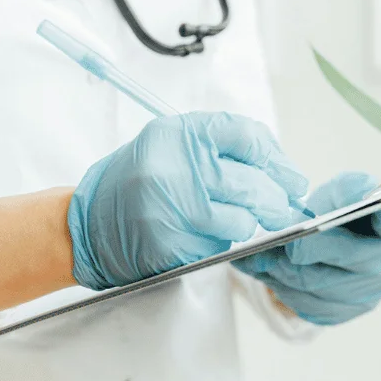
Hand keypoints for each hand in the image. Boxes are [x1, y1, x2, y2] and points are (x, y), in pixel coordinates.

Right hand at [68, 112, 307, 289]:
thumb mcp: (170, 145)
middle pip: (252, 183)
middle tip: (284, 206)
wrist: (87, 225)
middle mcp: (175, 167)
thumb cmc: (135, 181)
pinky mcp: (172, 246)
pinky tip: (202, 233)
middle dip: (276, 199)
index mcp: (176, 134)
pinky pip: (219, 245)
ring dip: (246, 223)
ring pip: (241, 220)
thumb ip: (218, 147)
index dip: (277, 159)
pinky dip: (222, 241)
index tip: (293, 177)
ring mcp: (172, 209)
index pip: (246, 136)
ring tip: (229, 218)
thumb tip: (279, 167)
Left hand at [235, 172, 380, 324]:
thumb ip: (349, 189)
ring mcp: (365, 298)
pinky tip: (267, 270)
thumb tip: (356, 195)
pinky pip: (303, 305)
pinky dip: (280, 287)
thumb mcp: (343, 191)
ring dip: (282, 270)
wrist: (331, 241)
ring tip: (259, 255)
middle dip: (300, 251)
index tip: (358, 203)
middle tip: (272, 240)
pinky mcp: (339, 314)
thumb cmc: (340, 213)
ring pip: (313, 287)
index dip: (380, 213)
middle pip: (341, 261)